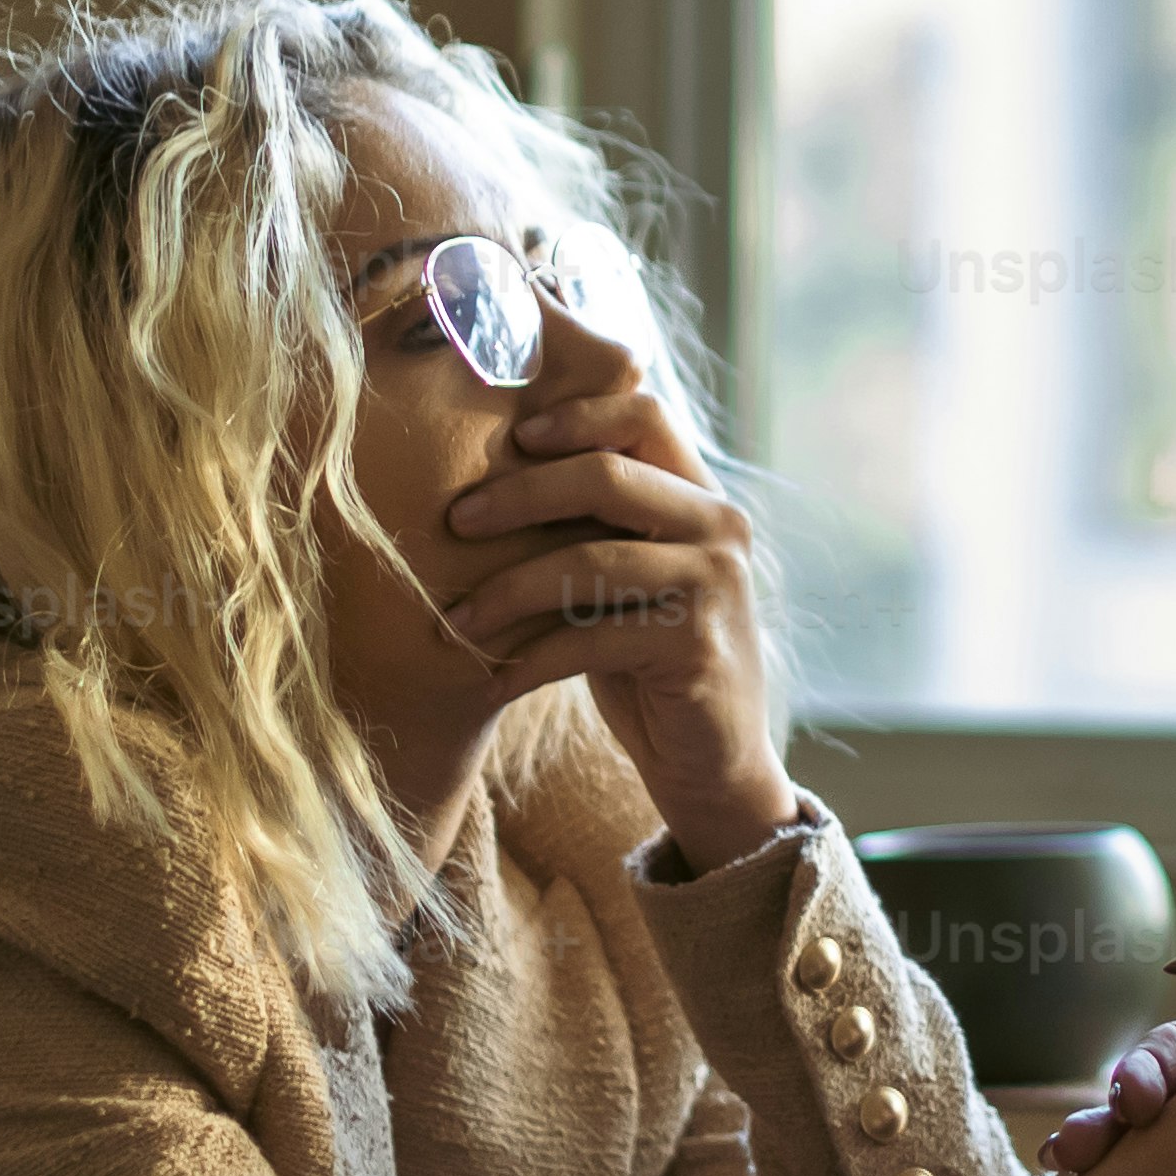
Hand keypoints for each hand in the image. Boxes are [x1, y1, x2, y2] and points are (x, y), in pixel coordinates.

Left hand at [435, 367, 789, 865]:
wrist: (713, 761)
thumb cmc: (650, 662)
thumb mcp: (628, 581)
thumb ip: (595, 529)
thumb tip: (485, 483)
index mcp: (702, 498)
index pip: (646, 415)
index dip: (577, 414)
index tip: (512, 436)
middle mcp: (720, 529)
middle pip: (607, 475)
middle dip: (518, 495)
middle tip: (455, 522)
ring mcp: (715, 586)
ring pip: (590, 561)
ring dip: (508, 590)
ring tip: (455, 619)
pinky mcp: (696, 646)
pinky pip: (591, 637)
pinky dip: (529, 659)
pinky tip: (492, 679)